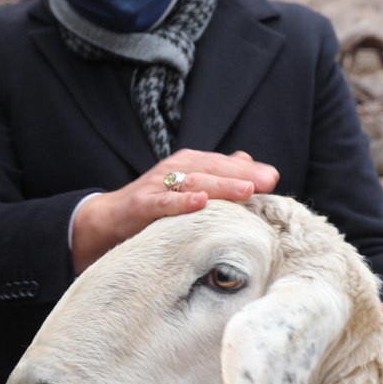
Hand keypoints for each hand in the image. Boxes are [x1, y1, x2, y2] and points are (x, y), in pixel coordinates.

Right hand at [72, 149, 278, 272]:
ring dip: (221, 185)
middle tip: (268, 182)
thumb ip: (217, 175)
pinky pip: (164, 203)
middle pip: (213, 169)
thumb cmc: (155, 206)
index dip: (248, 169)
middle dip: (242, 174)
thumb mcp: (188, 187)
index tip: (273, 178)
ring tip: (246, 190)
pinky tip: (199, 202)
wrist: (108, 220)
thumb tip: (249, 163)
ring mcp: (158, 185)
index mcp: (190, 164)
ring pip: (194, 182)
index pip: (224, 164)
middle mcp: (176, 170)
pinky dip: (181, 202)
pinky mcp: (142, 203)